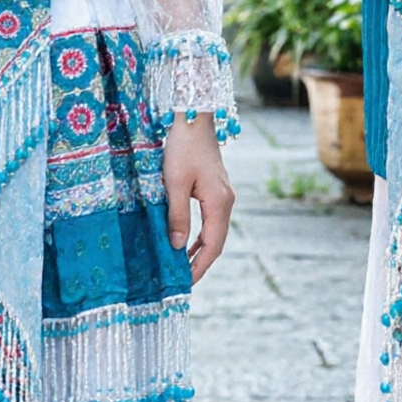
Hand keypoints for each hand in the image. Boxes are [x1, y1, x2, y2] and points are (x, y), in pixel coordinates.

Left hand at [163, 113, 234, 283]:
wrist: (194, 119)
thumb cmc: (182, 147)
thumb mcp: (174, 182)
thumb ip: (176, 215)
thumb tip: (176, 247)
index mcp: (219, 203)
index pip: (212, 245)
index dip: (199, 266)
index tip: (185, 283)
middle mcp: (226, 202)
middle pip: (217, 242)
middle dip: (200, 263)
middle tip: (181, 281)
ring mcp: (224, 196)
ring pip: (215, 233)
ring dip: (200, 250)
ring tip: (182, 267)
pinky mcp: (217, 190)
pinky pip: (211, 221)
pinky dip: (200, 236)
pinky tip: (187, 243)